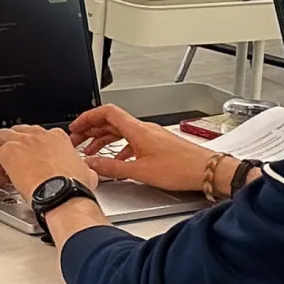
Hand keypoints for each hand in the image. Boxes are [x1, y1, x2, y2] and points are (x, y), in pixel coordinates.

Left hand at [0, 124, 100, 198]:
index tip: (34, 160)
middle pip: (20, 132)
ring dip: (1, 149)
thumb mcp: (86, 173)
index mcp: (57, 138)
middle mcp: (38, 135)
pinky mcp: (9, 153)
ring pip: (3, 136)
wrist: (62, 194)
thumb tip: (87, 173)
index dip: (35, 148)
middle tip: (16, 162)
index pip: (41, 136)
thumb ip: (84, 169)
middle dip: (16, 145)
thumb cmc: (73, 186)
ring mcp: (22, 142)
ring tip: (2, 165)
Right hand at [69, 104, 214, 194]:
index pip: (106, 112)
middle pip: (111, 121)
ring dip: (104, 139)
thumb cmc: (181, 168)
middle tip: (78, 140)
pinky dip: (119, 147)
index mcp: (137, 129)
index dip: (88, 117)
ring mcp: (151, 135)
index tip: (76, 127)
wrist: (207, 171)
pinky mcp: (157, 144)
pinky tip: (117, 160)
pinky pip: (131, 140)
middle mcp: (143, 128)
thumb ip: (113, 168)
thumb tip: (92, 163)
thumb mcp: (140, 171)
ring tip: (92, 151)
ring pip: (121, 132)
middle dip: (91, 129)